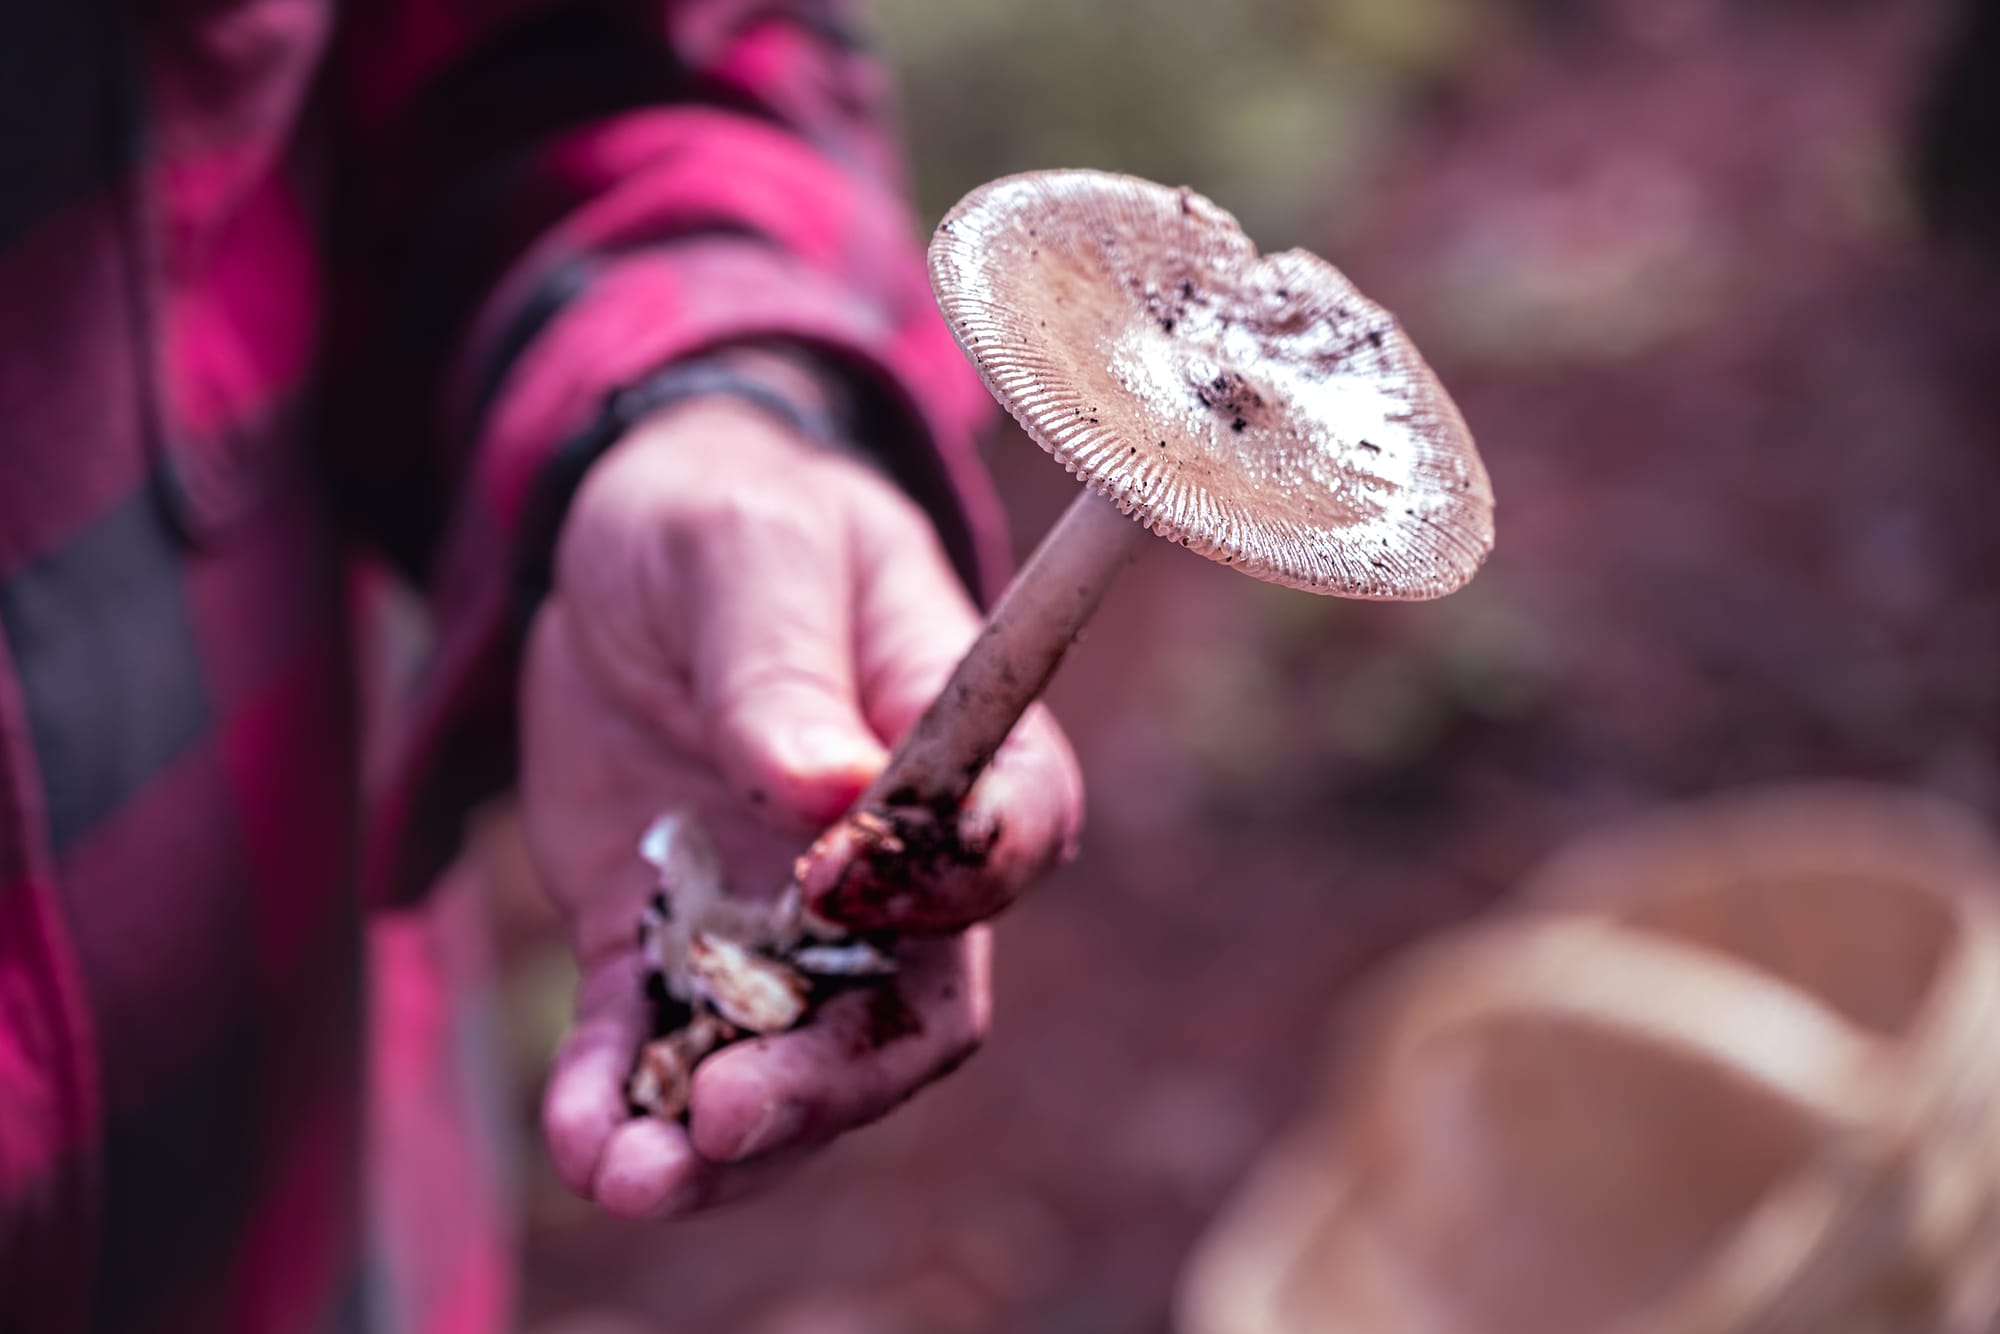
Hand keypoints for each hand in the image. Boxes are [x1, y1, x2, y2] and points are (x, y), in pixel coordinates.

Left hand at [520, 396, 1083, 1218]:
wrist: (624, 549)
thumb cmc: (725, 515)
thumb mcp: (743, 547)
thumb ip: (784, 663)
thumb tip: (828, 793)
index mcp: (962, 744)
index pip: (1010, 840)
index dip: (953, 892)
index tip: (836, 889)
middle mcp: (894, 863)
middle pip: (908, 1006)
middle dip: (827, 1083)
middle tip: (727, 1117)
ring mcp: (784, 918)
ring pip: (792, 1062)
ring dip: (728, 1144)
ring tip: (632, 1177)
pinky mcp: (675, 943)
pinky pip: (662, 1042)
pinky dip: (626, 1100)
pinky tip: (582, 1137)